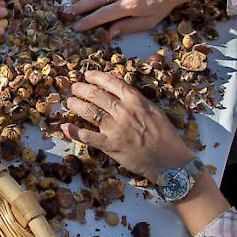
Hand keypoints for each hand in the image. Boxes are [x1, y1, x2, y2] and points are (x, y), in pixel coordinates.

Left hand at [60, 70, 193, 180]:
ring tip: (70, 102)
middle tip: (74, 88)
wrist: (170, 161)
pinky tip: (65, 126)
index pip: (111, 82)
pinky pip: (87, 136)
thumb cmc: (165, 136)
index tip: (88, 75)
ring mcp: (115, 128)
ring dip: (76, 104)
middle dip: (81, 89)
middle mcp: (124, 111)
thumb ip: (136, 100)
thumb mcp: (154, 110)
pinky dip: (74, 131)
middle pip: (96, 94)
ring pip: (89, 111)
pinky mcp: (110, 145)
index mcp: (136, 100)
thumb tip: (120, 88)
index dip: (96, 76)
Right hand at [68, 0, 217, 39]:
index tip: (76, 27)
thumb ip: (128, 27)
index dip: (88, 21)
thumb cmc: (162, 5)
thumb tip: (109, 33)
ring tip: (71, 1)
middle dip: (79, 6)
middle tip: (67, 14)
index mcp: (130, 4)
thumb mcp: (149, 22)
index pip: (104, 14)